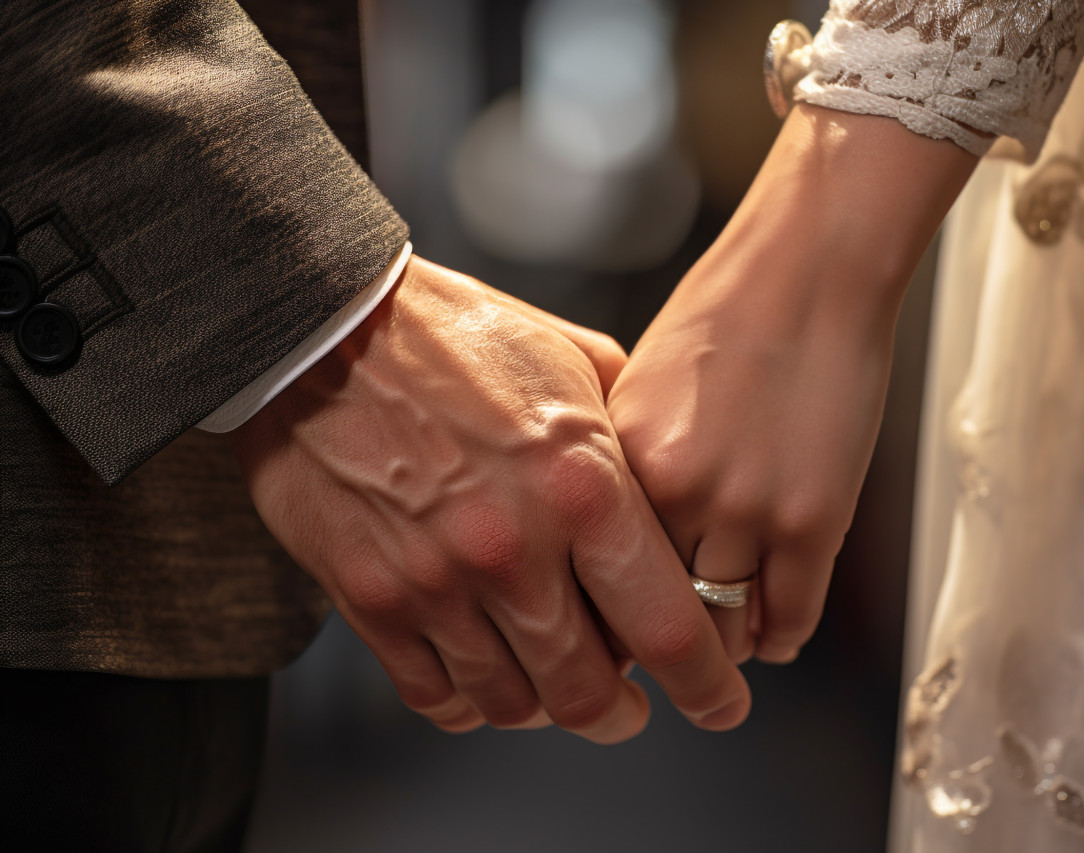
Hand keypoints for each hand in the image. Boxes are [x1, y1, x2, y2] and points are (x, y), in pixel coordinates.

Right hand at [231, 256, 749, 741]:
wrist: (323, 327)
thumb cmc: (454, 336)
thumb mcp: (572, 361)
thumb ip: (632, 432)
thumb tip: (670, 489)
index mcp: (583, 486)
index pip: (667, 628)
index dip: (707, 687)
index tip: (719, 704)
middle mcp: (514, 548)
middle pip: (588, 693)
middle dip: (621, 716)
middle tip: (629, 709)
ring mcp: (437, 582)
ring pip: (512, 705)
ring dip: (544, 707)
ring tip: (553, 684)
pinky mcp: (372, 600)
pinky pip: (434, 696)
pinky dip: (469, 702)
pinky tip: (484, 675)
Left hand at [608, 106, 975, 663]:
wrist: (809, 271)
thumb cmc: (723, 318)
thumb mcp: (638, 391)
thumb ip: (623, 471)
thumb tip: (614, 544)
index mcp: (621, 463)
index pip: (596, 581)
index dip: (607, 615)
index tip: (619, 628)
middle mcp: (675, 496)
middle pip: (657, 617)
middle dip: (663, 641)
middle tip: (674, 647)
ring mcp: (747, 512)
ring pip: (726, 629)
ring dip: (728, 640)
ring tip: (729, 636)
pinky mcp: (813, 520)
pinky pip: (791, 616)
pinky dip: (781, 633)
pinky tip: (775, 626)